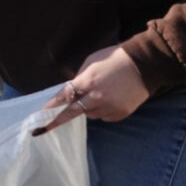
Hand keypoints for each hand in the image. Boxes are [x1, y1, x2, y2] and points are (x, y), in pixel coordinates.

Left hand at [33, 46, 149, 135]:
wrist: (144, 65)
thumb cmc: (115, 58)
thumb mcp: (92, 61)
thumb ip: (79, 77)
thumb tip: (71, 90)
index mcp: (87, 81)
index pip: (64, 97)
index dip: (51, 107)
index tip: (40, 115)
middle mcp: (96, 98)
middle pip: (73, 112)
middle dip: (58, 119)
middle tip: (45, 128)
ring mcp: (109, 108)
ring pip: (89, 115)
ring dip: (87, 108)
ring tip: (99, 95)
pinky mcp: (120, 114)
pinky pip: (104, 117)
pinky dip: (102, 111)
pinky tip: (110, 99)